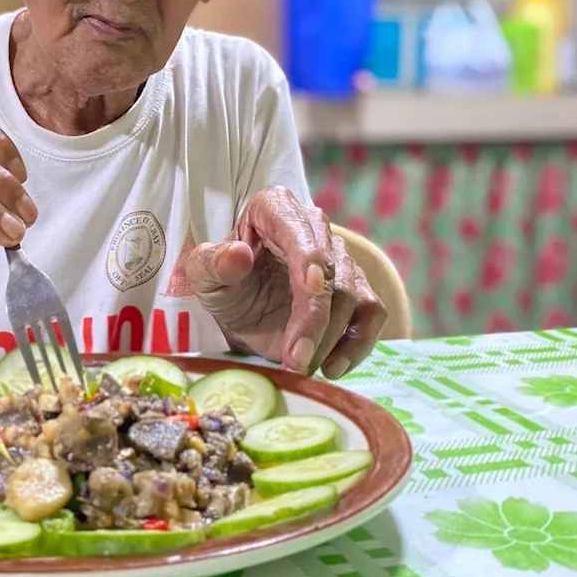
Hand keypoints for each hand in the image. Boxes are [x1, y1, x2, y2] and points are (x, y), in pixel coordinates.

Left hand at [186, 186, 386, 378]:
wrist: (242, 310)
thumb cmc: (223, 283)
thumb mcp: (203, 276)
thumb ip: (212, 263)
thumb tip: (238, 254)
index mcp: (275, 208)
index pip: (299, 232)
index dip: (308, 260)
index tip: (309, 290)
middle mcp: (314, 226)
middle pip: (330, 270)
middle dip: (315, 318)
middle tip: (296, 358)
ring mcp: (339, 258)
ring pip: (353, 295)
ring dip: (330, 338)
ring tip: (301, 366)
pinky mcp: (357, 290)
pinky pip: (372, 314)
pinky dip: (358, 343)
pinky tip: (332, 367)